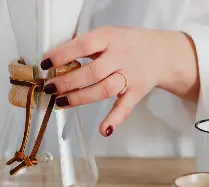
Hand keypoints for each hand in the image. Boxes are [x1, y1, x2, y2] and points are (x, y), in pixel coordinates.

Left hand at [39, 26, 199, 136]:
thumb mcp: (108, 34)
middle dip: (67, 82)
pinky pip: (125, 108)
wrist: (162, 53)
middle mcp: (121, 57)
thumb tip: (56, 57)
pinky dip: (114, 120)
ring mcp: (130, 76)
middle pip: (92, 72)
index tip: (46, 63)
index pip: (83, 46)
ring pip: (103, 90)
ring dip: (80, 99)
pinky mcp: (137, 93)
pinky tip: (103, 130)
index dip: (62, 55)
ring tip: (61, 102)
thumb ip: (86, 44)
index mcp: (110, 38)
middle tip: (50, 88)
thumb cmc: (128, 43)